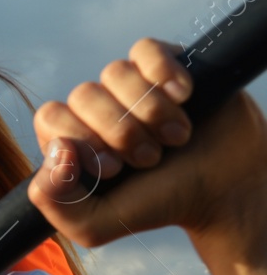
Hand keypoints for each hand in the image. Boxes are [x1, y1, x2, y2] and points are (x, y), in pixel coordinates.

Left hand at [28, 37, 266, 259]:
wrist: (224, 189)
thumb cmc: (159, 204)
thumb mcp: (96, 226)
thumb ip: (55, 203)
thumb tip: (55, 151)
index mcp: (72, 141)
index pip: (50, 118)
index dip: (81, 140)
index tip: (113, 169)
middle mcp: (95, 111)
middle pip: (83, 94)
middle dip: (120, 132)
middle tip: (150, 159)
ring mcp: (130, 87)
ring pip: (115, 72)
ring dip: (149, 111)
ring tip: (175, 138)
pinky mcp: (165, 67)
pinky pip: (146, 49)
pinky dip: (163, 74)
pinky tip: (183, 97)